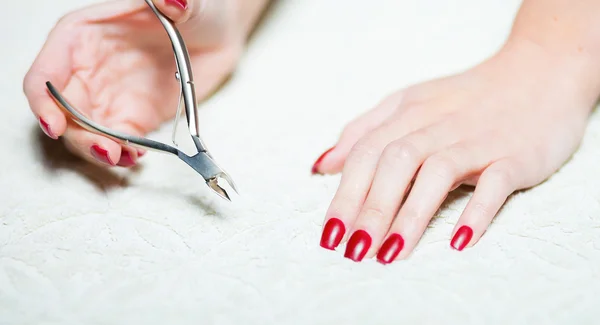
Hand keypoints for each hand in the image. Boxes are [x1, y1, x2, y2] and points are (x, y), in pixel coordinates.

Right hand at [23, 0, 244, 166]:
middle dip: (78, 136)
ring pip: (86, 133)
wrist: (218, 35)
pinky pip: (119, 141)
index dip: (45, 101)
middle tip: (107, 150)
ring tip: (125, 157)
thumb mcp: (184, 2)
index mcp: (83, 36)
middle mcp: (88, 70)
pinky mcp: (133, 117)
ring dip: (100, 150)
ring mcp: (109, 97)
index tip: (55, 123)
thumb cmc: (193, 11)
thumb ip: (172, 2)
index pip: (46, 73)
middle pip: (63, 112)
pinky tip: (138, 155)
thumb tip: (172, 1)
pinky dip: (124, 153)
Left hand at [314, 40, 598, 262]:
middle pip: (396, 162)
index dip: (345, 193)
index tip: (330, 234)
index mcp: (409, 111)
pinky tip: (458, 241)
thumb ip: (365, 130)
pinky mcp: (516, 155)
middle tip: (354, 250)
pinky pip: (495, 182)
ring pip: (438, 173)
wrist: (540, 73)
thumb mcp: (409, 102)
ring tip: (390, 253)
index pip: (366, 152)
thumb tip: (323, 165)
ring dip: (411, 215)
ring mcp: (478, 139)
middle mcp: (439, 124)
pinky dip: (477, 210)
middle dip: (370, 209)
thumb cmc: (466, 98)